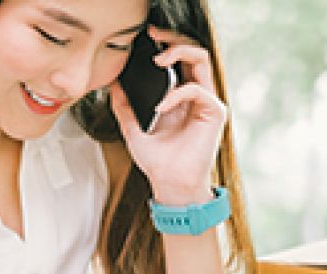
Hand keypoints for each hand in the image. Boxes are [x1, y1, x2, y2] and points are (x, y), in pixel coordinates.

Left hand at [110, 26, 226, 205]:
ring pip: (202, 59)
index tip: (146, 39)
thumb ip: (124, 106)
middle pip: (193, 52)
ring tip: (159, 61)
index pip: (179, 60)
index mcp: (180, 98)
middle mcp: (196, 97)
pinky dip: (176, 94)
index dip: (165, 45)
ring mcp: (207, 103)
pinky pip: (196, 89)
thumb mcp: (133, 129)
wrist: (171, 185)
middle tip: (154, 36)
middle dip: (173, 39)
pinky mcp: (214, 112)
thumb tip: (112, 84)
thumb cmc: (159, 163)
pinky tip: (161, 107)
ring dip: (179, 52)